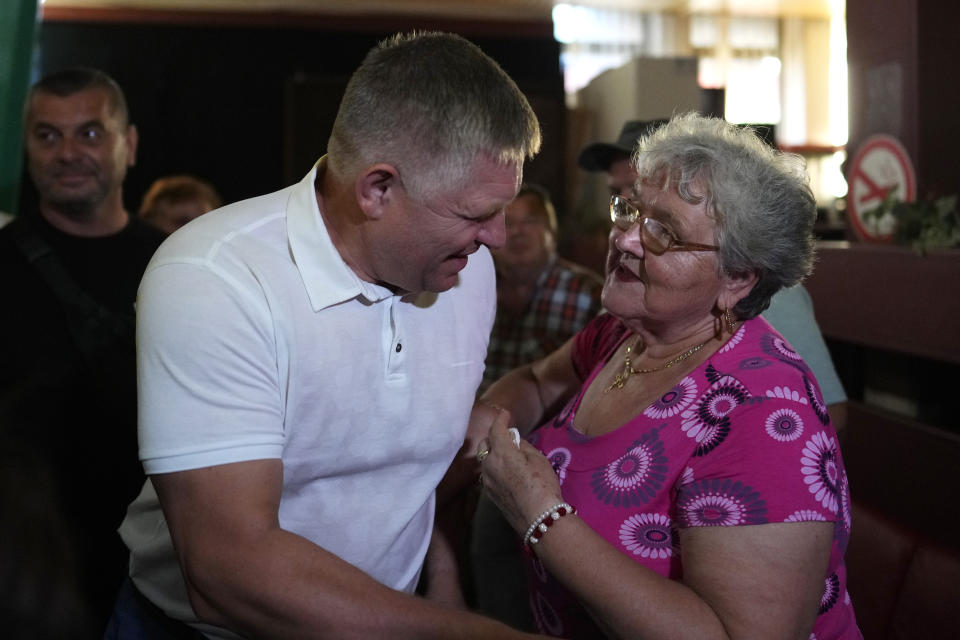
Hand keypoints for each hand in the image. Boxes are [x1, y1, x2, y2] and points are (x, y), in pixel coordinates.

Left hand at [477, 409, 563, 534]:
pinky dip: (494, 467)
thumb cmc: (543, 485)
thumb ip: (523, 446)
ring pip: (485, 460)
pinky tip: (506, 471)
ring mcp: (486, 481)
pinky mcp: (489, 494)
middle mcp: (489, 465)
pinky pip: (488, 474)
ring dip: (493, 453)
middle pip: (484, 444)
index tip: (505, 414)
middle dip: (494, 436)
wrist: (539, 519)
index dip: (500, 419)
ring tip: (508, 455)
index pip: (495, 430)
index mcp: (501, 453)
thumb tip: (515, 443)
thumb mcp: (538, 459)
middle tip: (508, 437)